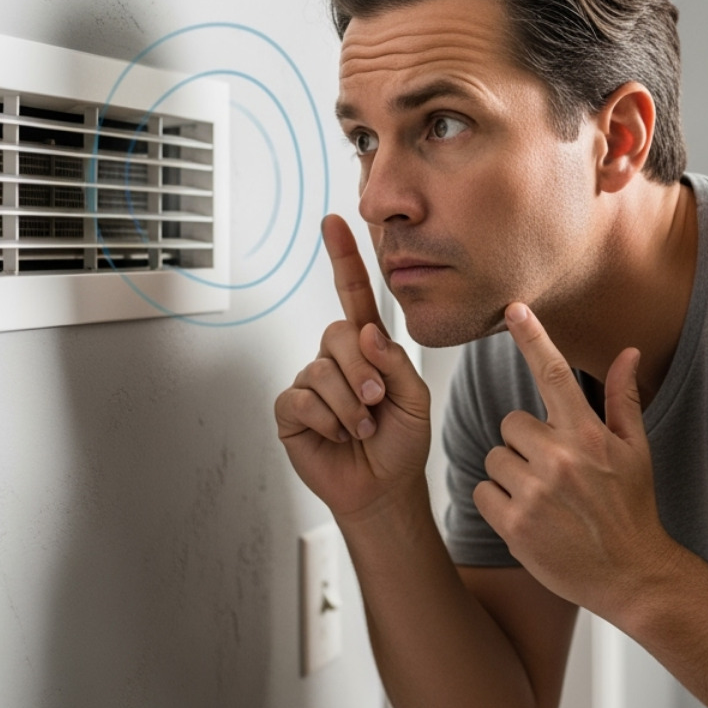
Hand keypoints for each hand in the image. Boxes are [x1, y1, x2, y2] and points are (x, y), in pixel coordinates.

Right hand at [275, 214, 431, 522]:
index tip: (334, 221)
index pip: (354, 295)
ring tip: (363, 427)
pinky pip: (302, 398)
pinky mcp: (291, 408)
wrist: (384, 486)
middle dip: (364, 372)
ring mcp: (311, 381)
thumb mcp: (416, 399)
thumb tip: (366, 332)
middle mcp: (336, 357)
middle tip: (378, 403)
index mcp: (368, 346)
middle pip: (339, 334)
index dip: (344, 259)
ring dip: (351, 406)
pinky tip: (340, 435)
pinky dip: (329, 420)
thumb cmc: (402, 440)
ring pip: (323, 371)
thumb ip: (396, 364)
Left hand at [473, 303, 679, 617]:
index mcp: (588, 435)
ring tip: (544, 498)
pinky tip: (529, 517)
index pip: (553, 374)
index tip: (513, 309)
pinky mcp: (514, 525)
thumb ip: (624, 399)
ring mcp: (534, 493)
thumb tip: (628, 352)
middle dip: (525, 441)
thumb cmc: (633, 509)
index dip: (532, 337)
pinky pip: (482, 491)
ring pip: (495, 458)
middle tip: (552, 469)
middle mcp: (559, 459)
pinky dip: (498, 503)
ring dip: (511, 473)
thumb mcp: (636, 451)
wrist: (632, 575)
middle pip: (510, 422)